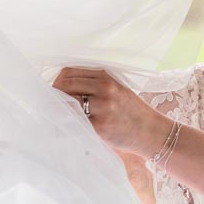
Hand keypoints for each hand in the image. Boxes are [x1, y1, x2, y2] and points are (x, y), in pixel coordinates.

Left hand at [52, 67, 169, 156]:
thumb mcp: (118, 89)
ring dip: (58, 110)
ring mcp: (102, 106)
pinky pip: (74, 122)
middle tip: (51, 106)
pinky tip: (67, 128)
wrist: (153, 132)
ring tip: (58, 117)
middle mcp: (104, 88)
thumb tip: (62, 87)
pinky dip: (66, 124)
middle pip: (64, 85)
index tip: (54, 92)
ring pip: (66, 102)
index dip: (57, 81)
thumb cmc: (133, 112)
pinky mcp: (100, 125)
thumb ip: (94, 85)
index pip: (68, 72)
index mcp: (106, 76)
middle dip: (54, 95)